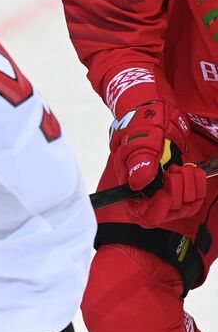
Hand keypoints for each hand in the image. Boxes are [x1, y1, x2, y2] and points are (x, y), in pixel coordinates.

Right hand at [108, 99, 206, 226]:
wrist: (155, 116)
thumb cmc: (141, 128)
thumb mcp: (139, 141)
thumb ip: (139, 161)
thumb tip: (139, 182)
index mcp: (133, 188)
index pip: (146, 214)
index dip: (158, 209)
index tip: (166, 193)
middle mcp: (149, 194)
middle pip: (168, 212)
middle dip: (177, 191)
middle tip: (174, 170)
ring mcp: (166, 189)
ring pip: (184, 207)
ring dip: (190, 187)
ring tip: (182, 168)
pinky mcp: (180, 184)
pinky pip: (195, 198)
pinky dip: (199, 186)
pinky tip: (194, 171)